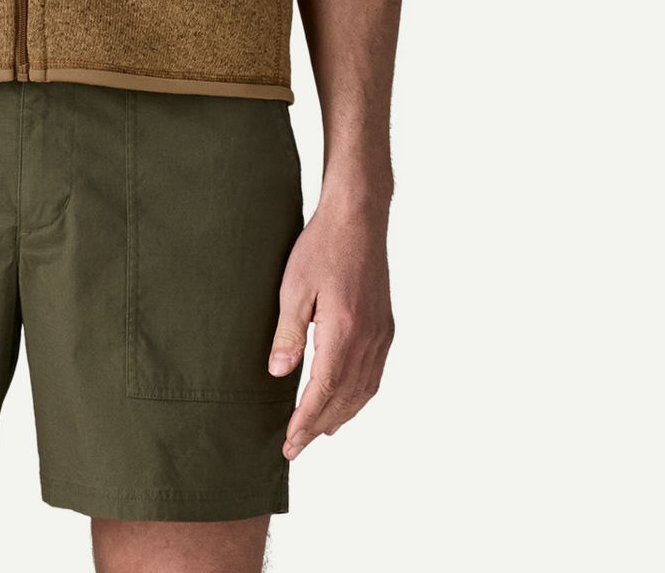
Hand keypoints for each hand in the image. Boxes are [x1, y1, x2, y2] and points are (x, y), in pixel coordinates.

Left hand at [268, 199, 393, 458]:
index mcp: (344, 330)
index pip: (323, 390)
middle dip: (319, 426)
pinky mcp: (385, 327)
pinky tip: (345, 400)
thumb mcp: (294, 287)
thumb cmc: (322, 246)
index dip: (306, 421)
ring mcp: (381, 334)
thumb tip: (279, 374)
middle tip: (296, 446)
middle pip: (345, 398)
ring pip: (364, 390)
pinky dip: (359, 396)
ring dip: (341, 415)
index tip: (290, 442)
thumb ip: (288, 333)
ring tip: (319, 432)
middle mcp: (368, 339)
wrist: (358, 218)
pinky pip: (375, 374)